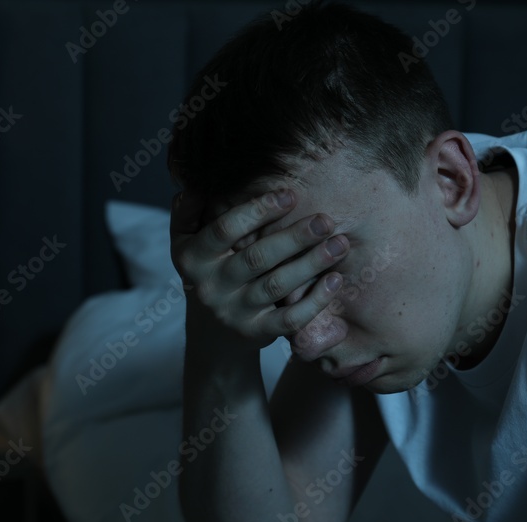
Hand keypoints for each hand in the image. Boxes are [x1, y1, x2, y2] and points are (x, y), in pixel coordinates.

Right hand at [170, 190, 348, 349]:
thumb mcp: (185, 242)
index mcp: (193, 258)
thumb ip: (187, 211)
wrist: (211, 333)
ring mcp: (234, 312)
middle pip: (257, 258)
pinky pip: (289, 320)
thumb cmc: (208, 271)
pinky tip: (336, 280)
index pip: (225, 230)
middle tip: (326, 220)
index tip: (290, 195)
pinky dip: (315, 301)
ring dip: (311, 263)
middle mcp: (211, 286)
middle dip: (295, 237)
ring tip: (340, 244)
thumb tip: (193, 182)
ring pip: (277, 286)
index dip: (258, 211)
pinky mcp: (255, 334)